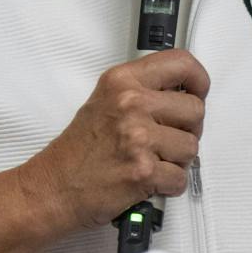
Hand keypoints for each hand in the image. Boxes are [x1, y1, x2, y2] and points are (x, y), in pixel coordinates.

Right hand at [16, 50, 209, 234]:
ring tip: (150, 161)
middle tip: (165, 139)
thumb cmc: (78, 151)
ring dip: (177, 160)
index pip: (182, 64)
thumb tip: (183, 92)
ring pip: (191, 147)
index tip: (197, 93)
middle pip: (195, 110)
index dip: (199, 81)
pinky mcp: (143, 171)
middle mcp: (131, 104)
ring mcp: (138, 138)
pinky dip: (168, 186)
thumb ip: (143, 90)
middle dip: (187, 129)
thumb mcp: (105, 101)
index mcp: (123, 81)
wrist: (53, 188)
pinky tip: (147, 180)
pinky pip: (180, 178)